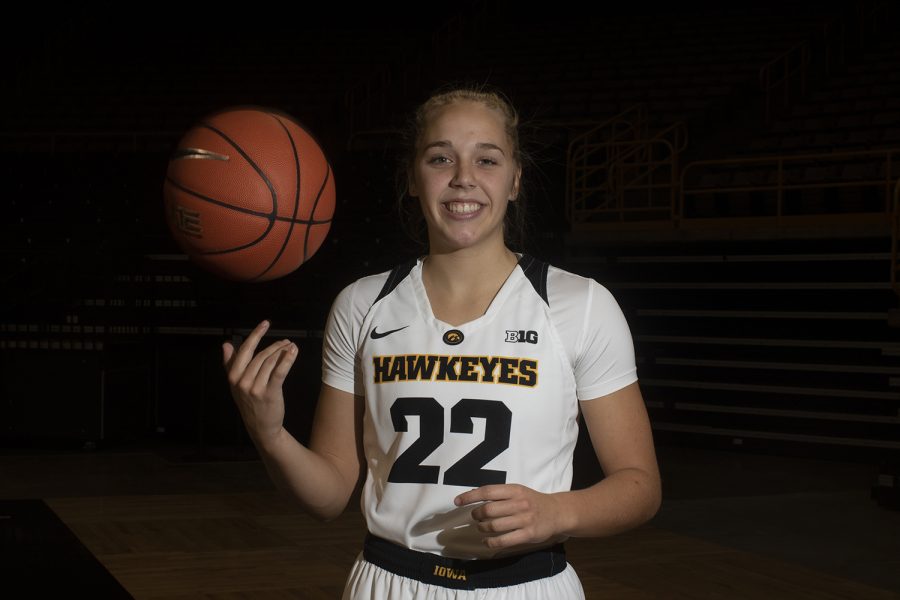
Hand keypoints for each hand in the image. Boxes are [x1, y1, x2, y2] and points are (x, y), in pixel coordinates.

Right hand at [222, 320, 297, 446]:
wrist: (261, 427)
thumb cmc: (250, 402)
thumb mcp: (236, 384)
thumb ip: (231, 364)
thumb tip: (226, 344)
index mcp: (233, 377)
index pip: (244, 350)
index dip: (256, 335)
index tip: (265, 323)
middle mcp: (242, 382)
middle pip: (260, 355)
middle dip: (275, 345)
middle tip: (286, 341)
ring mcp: (255, 388)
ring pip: (270, 362)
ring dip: (283, 351)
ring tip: (291, 347)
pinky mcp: (269, 393)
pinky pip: (279, 371)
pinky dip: (287, 359)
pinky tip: (294, 351)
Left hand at [454, 484, 563, 549]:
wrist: (557, 512)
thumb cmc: (533, 501)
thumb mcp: (518, 491)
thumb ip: (500, 494)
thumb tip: (473, 496)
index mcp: (515, 490)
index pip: (487, 492)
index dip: (470, 496)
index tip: (457, 501)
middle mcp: (519, 503)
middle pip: (488, 510)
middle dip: (477, 515)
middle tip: (475, 517)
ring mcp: (524, 520)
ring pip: (494, 526)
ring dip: (482, 528)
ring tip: (481, 528)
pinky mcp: (528, 534)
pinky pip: (503, 540)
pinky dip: (490, 542)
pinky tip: (486, 541)